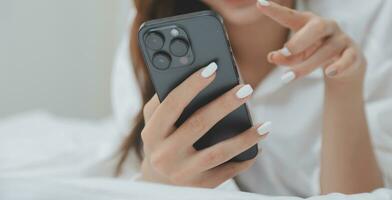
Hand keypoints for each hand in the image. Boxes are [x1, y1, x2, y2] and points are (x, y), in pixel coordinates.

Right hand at [140, 62, 270, 187]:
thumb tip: (194, 73)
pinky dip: (245, 158)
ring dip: (245, 138)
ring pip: (218, 152)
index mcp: (152, 133)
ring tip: (265, 125)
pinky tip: (258, 147)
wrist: (159, 181)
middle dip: (224, 104)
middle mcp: (164, 154)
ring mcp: (182, 173)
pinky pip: (227, 171)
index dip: (192, 85)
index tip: (213, 68)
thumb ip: (165, 100)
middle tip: (246, 89)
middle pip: (199, 124)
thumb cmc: (162, 141)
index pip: (172, 104)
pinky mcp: (199, 186)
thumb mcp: (155, 122)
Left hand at [257, 0, 365, 84]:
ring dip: (306, 65)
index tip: (260, 3)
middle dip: (299, 41)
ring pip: (326, 50)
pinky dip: (339, 66)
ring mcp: (340, 39)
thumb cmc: (314, 52)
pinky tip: (329, 73)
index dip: (276, 10)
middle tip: (284, 52)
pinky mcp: (352, 54)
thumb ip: (285, 57)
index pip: (291, 15)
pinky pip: (348, 58)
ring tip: (288, 77)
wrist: (345, 63)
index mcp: (308, 22)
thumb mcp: (297, 55)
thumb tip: (272, 57)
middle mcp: (326, 26)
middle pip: (315, 28)